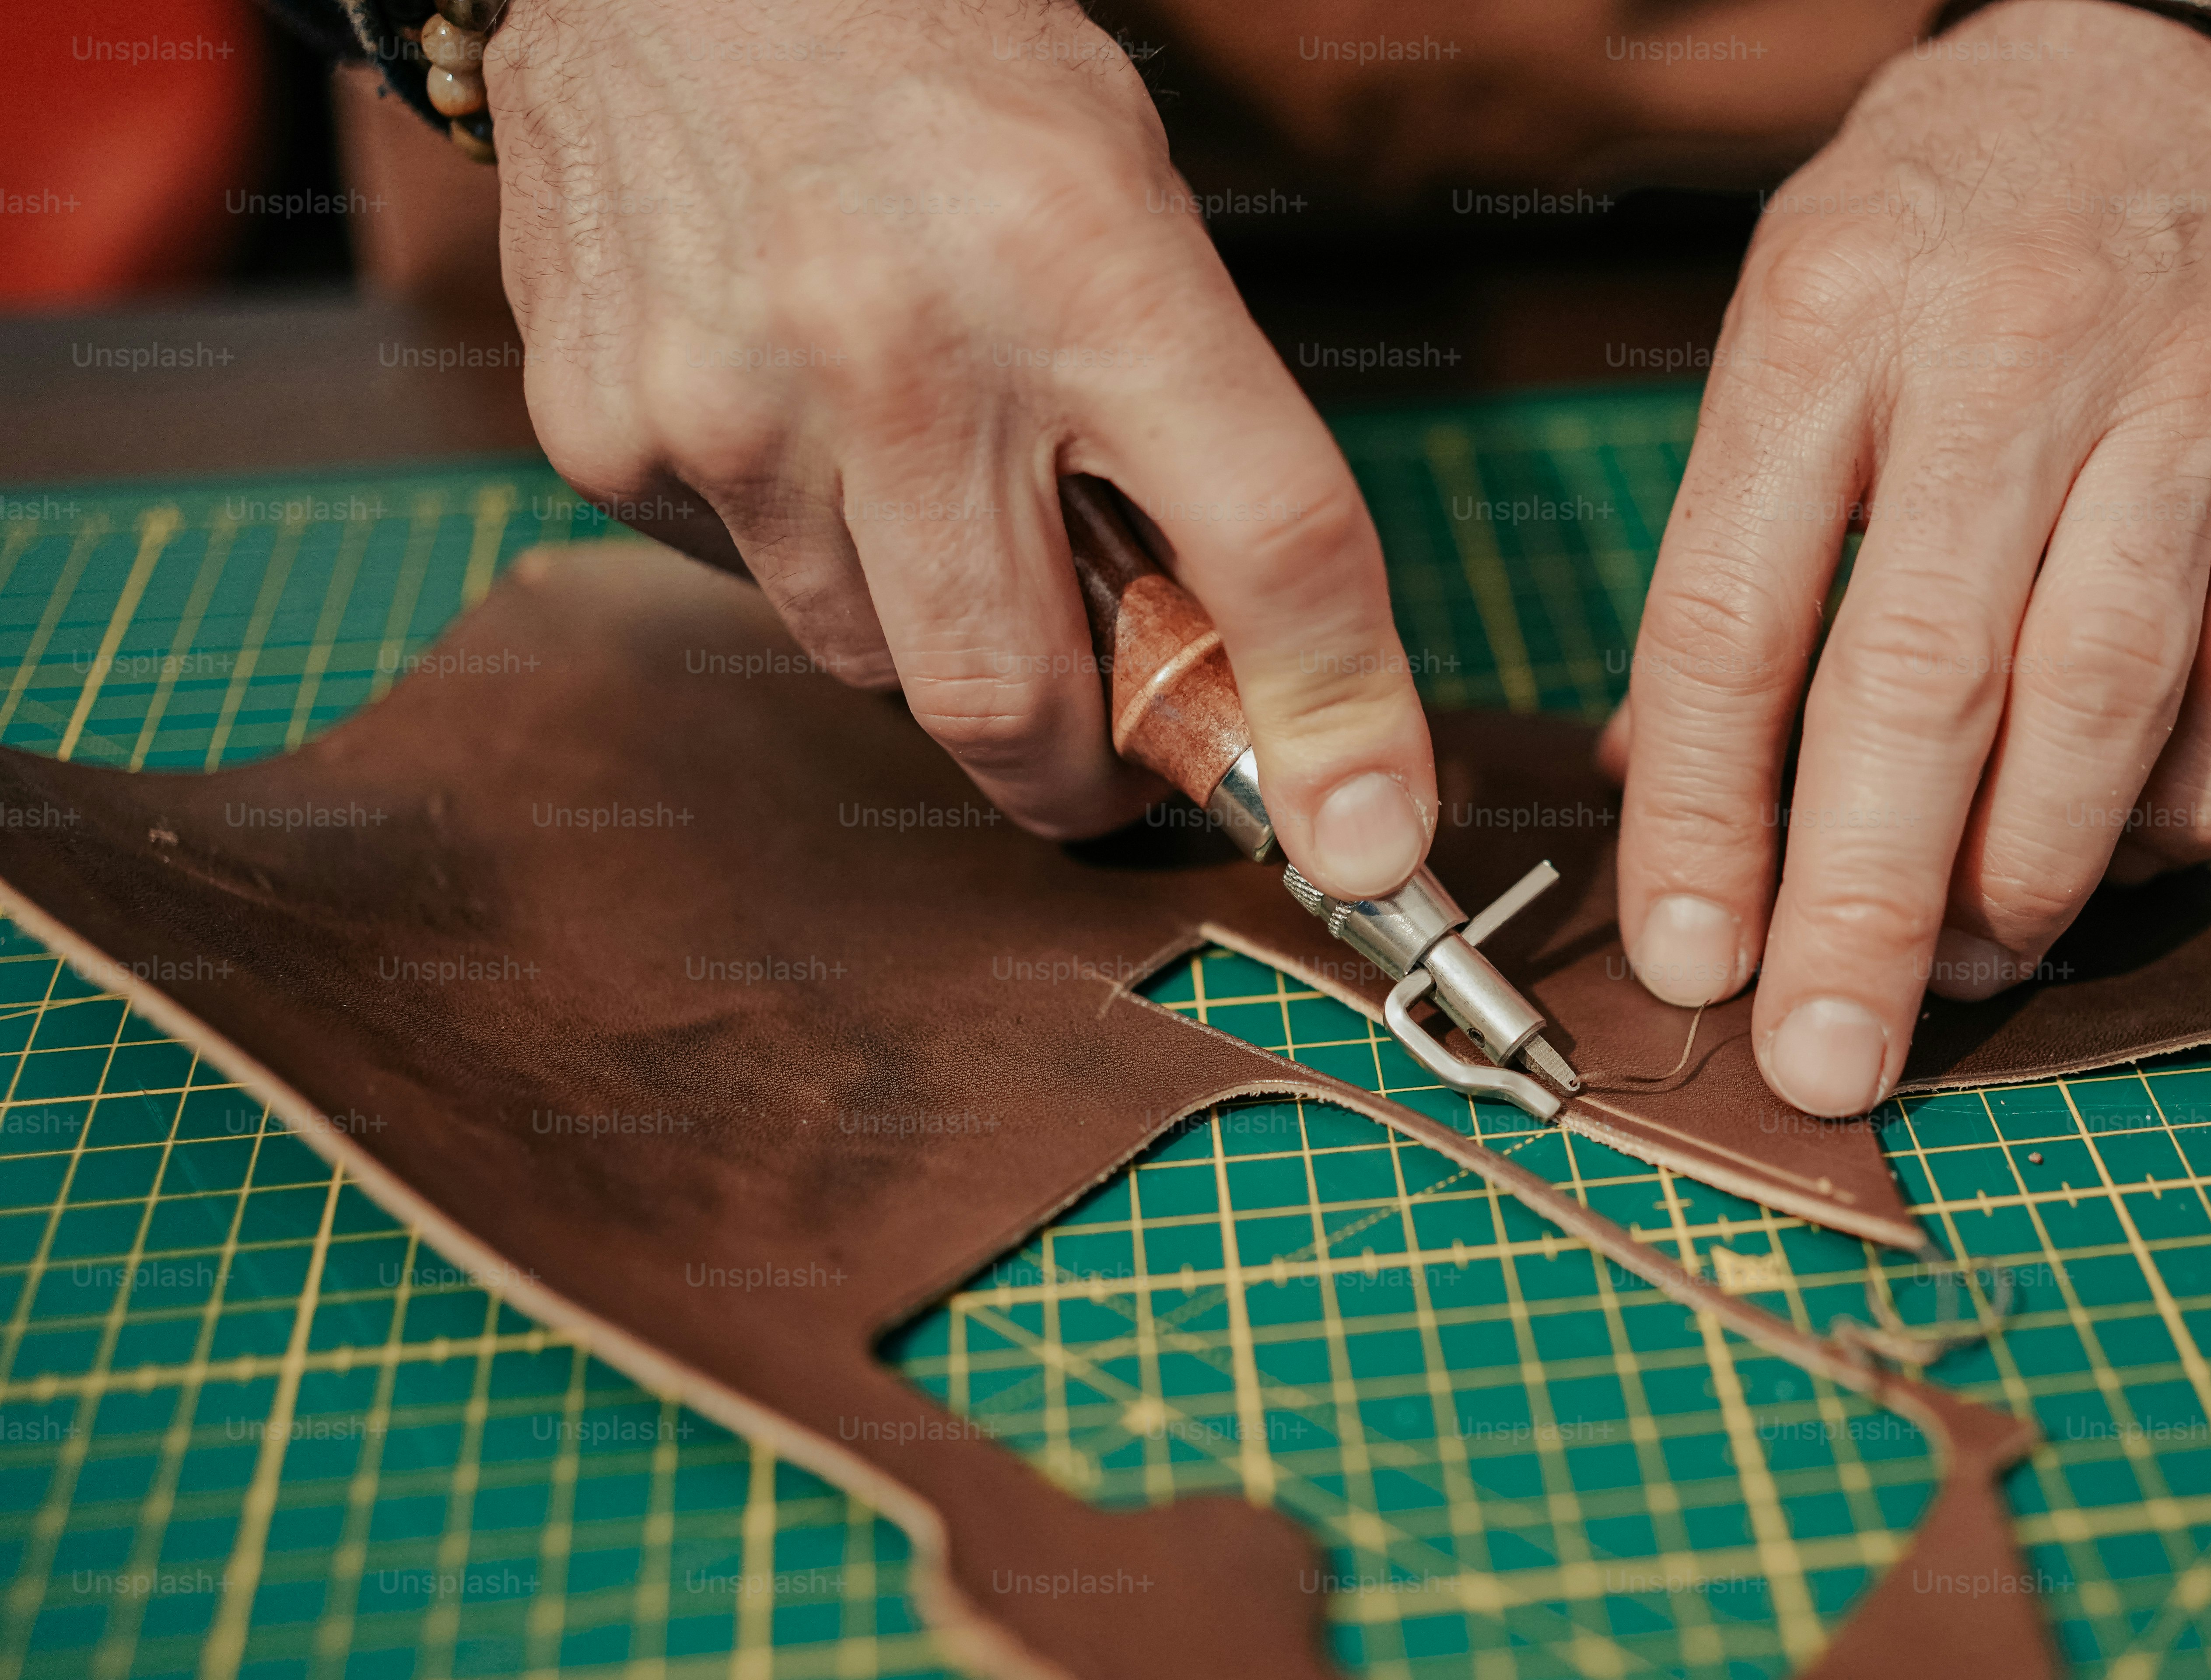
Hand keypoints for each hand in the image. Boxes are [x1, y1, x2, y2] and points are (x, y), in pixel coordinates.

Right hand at [484, 0, 1433, 896]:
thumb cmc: (942, 73)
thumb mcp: (1126, 204)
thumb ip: (1199, 437)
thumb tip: (1255, 674)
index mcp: (1087, 267)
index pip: (1268, 543)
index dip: (1335, 722)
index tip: (1371, 841)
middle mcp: (901, 352)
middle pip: (1020, 705)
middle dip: (1087, 774)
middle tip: (1118, 749)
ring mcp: (731, 402)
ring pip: (875, 665)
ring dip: (935, 632)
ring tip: (931, 484)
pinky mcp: (608, 428)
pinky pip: (744, 582)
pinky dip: (802, 544)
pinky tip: (797, 410)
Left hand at [1603, 0, 2210, 1115]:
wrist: (2169, 53)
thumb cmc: (1945, 227)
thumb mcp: (1787, 327)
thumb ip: (1735, 556)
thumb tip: (1661, 789)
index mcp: (1832, 323)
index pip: (1735, 619)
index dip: (1704, 818)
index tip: (1691, 966)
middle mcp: (2013, 352)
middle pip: (1922, 686)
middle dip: (1864, 907)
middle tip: (1826, 1058)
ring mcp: (2194, 394)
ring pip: (2104, 702)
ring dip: (2027, 881)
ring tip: (1970, 974)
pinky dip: (2199, 806)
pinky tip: (2123, 860)